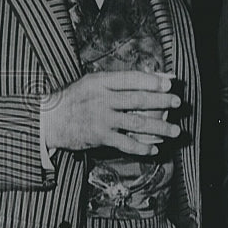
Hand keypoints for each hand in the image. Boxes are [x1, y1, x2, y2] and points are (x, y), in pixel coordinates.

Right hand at [41, 71, 181, 156]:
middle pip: (137, 100)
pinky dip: (142, 147)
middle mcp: (102, 99)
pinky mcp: (100, 137)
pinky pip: (126, 143)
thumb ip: (117, 82)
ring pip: (136, 123)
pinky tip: (154, 149)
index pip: (131, 79)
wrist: (49, 119)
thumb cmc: (75, 99)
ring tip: (175, 131)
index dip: (152, 80)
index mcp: (101, 82)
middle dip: (161, 101)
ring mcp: (101, 119)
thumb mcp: (92, 83)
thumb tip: (149, 78)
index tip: (169, 82)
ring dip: (159, 127)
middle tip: (178, 102)